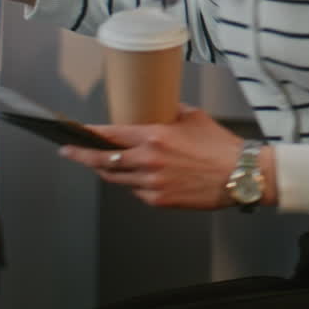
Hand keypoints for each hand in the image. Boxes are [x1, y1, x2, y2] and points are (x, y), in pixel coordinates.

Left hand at [59, 105, 270, 209]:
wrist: (239, 174)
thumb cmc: (219, 145)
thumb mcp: (192, 117)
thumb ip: (169, 112)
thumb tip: (157, 108)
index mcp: (155, 137)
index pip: (111, 136)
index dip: (89, 136)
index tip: (73, 135)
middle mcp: (149, 161)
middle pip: (104, 161)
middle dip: (82, 157)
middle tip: (70, 152)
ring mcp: (152, 184)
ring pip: (117, 179)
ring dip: (106, 171)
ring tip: (99, 164)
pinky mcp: (160, 200)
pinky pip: (136, 192)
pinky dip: (132, 184)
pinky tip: (137, 177)